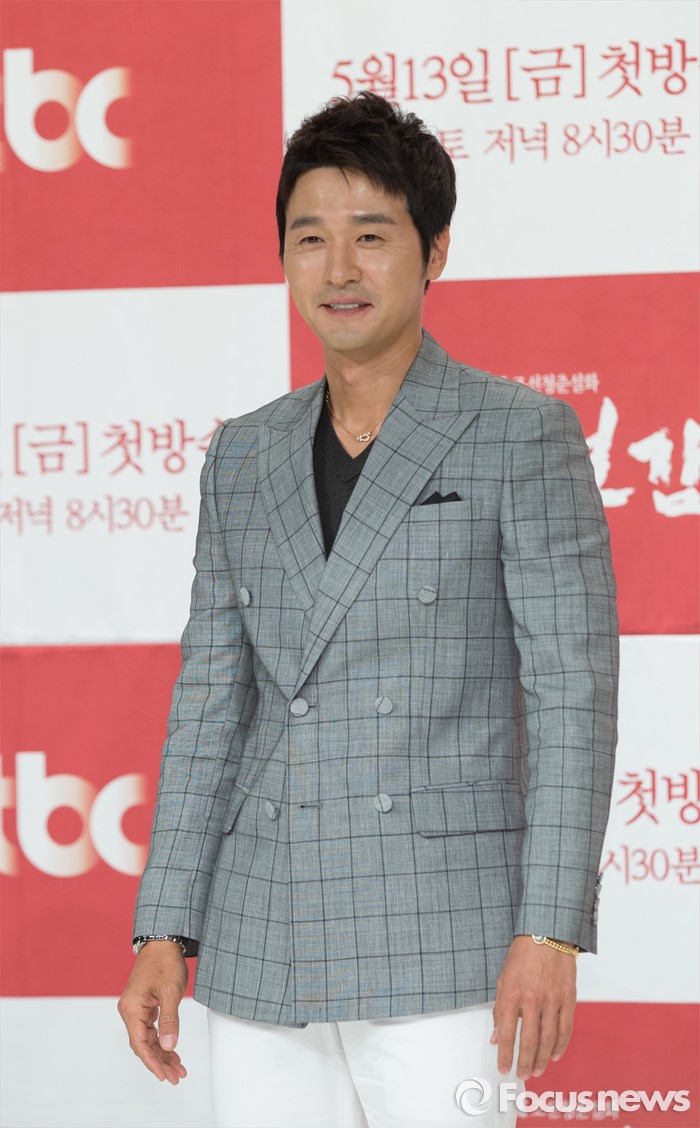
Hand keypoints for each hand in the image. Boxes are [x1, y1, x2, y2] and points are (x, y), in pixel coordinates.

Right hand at [117, 941, 188, 1083]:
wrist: (163, 941)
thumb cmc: (165, 963)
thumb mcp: (171, 992)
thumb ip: (169, 1020)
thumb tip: (168, 1047)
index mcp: (131, 1009)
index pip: (139, 1044)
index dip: (152, 1062)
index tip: (165, 1076)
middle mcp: (130, 1011)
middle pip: (143, 1045)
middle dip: (160, 1062)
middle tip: (177, 1077)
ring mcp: (136, 1008)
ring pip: (147, 1039)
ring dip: (162, 1053)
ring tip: (178, 1069)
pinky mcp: (144, 1005)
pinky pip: (151, 1029)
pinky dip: (162, 1040)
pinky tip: (173, 1051)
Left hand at [489, 935, 576, 1080]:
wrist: (547, 934)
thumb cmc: (522, 956)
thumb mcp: (503, 979)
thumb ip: (500, 1009)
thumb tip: (497, 1037)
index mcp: (513, 994)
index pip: (507, 1033)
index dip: (505, 1055)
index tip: (503, 1068)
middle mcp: (533, 999)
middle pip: (529, 1041)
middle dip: (524, 1062)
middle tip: (522, 1074)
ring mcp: (553, 1000)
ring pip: (548, 1039)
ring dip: (542, 1058)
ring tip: (537, 1070)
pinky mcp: (568, 998)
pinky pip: (565, 1028)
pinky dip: (560, 1045)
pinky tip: (555, 1055)